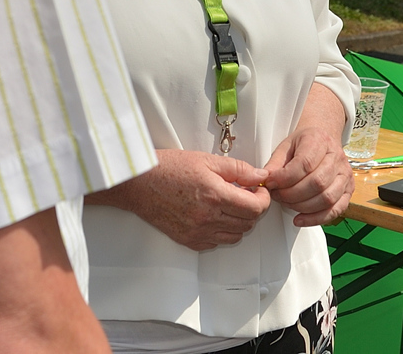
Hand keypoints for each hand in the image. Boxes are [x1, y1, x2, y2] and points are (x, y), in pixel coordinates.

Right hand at [96, 149, 271, 250]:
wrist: (139, 184)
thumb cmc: (168, 168)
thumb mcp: (206, 160)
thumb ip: (238, 169)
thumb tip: (260, 176)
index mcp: (215, 195)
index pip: (256, 208)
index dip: (263, 199)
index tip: (259, 190)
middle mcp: (208, 218)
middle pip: (248, 223)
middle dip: (253, 209)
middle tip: (246, 194)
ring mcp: (198, 232)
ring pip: (235, 236)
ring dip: (240, 221)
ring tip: (230, 205)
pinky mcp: (189, 241)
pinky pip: (216, 243)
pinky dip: (222, 232)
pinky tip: (215, 216)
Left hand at [263, 121, 352, 227]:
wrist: (322, 140)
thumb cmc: (304, 144)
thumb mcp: (285, 146)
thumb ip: (275, 163)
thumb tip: (265, 179)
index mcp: (320, 140)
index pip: (305, 163)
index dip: (285, 178)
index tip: (271, 183)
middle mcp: (336, 157)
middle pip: (317, 183)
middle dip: (292, 194)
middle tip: (277, 195)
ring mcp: (345, 174)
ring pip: (326, 198)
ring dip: (302, 207)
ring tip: (287, 203)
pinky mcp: (348, 190)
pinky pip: (335, 210)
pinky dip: (316, 219)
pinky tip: (300, 219)